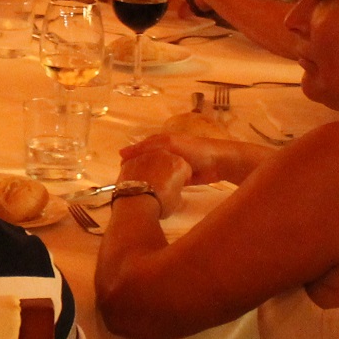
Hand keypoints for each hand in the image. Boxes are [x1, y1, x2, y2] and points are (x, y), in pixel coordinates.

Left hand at [114, 143, 191, 217]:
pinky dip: (137, 171)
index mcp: (179, 164)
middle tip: (163, 185)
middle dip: (166, 170)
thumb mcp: (178, 200)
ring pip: (151, 160)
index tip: (177, 186)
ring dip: (151, 169)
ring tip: (148, 184)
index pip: (184, 169)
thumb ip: (176, 188)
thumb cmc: (161, 203)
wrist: (137, 203)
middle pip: (168, 160)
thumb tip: (171, 188)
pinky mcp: (131, 160)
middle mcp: (163, 155)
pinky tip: (136, 182)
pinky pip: (137, 164)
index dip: (181, 179)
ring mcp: (145, 156)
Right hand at [120, 132, 253, 190]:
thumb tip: (121, 153)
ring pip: (155, 174)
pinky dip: (159, 187)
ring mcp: (173, 167)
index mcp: (161, 143)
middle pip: (146, 163)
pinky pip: (165, 183)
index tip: (119, 171)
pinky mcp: (181, 179)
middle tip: (126, 184)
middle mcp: (165, 154)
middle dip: (137, 172)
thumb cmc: (193, 149)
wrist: (218, 162)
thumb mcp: (167, 144)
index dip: (129, 160)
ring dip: (148, 180)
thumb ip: (146, 147)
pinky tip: (152, 194)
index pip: (139, 151)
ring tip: (136, 191)